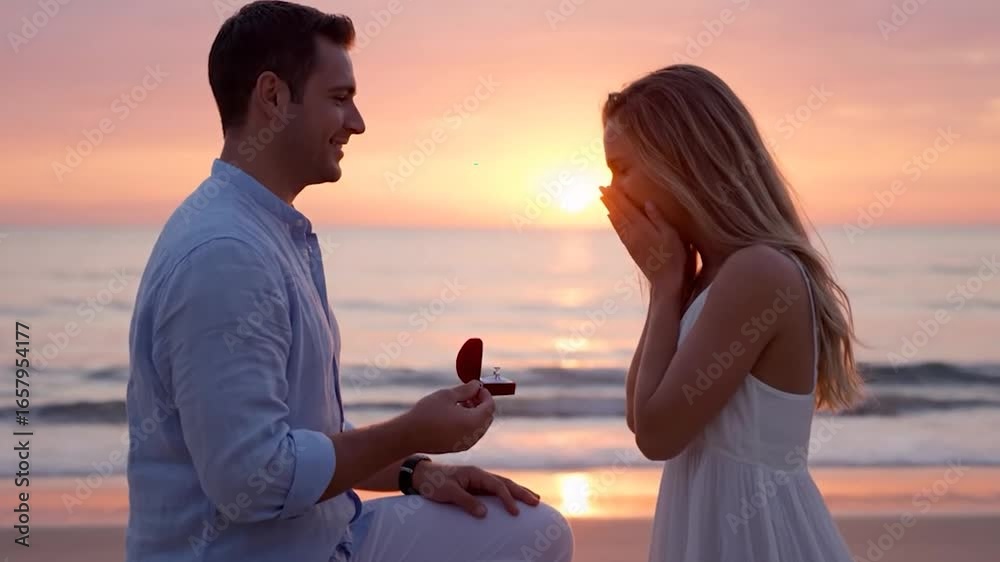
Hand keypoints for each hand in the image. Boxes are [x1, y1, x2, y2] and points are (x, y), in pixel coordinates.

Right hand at [404, 381, 494, 453]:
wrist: (409, 435)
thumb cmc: (427, 413)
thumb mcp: (447, 395)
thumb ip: (466, 389)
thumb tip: (477, 385)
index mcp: (473, 422)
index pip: (490, 407)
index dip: (486, 394)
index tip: (477, 387)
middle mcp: (473, 436)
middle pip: (487, 418)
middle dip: (482, 404)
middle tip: (470, 393)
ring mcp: (466, 443)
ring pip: (479, 426)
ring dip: (475, 413)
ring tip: (460, 403)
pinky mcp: (458, 447)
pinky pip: (471, 434)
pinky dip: (469, 423)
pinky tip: (454, 415)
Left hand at [412, 462, 540, 517]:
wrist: (422, 476)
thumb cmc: (434, 483)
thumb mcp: (448, 492)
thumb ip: (466, 501)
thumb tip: (484, 513)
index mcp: (475, 473)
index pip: (497, 485)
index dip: (508, 498)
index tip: (515, 512)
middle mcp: (480, 475)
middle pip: (506, 482)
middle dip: (522, 492)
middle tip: (537, 502)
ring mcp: (478, 480)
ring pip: (503, 485)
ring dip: (519, 491)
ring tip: (534, 499)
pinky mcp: (475, 486)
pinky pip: (496, 490)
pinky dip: (508, 494)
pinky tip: (514, 499)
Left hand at [600, 186, 686, 292]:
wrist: (666, 283)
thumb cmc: (674, 257)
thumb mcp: (671, 235)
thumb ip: (658, 218)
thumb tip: (647, 202)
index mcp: (642, 228)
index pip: (627, 208)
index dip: (617, 196)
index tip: (608, 186)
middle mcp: (633, 234)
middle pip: (619, 213)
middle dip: (610, 200)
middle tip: (600, 188)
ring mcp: (631, 243)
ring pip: (617, 222)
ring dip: (610, 209)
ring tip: (603, 199)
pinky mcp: (633, 251)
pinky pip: (620, 232)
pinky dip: (614, 223)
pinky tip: (612, 219)